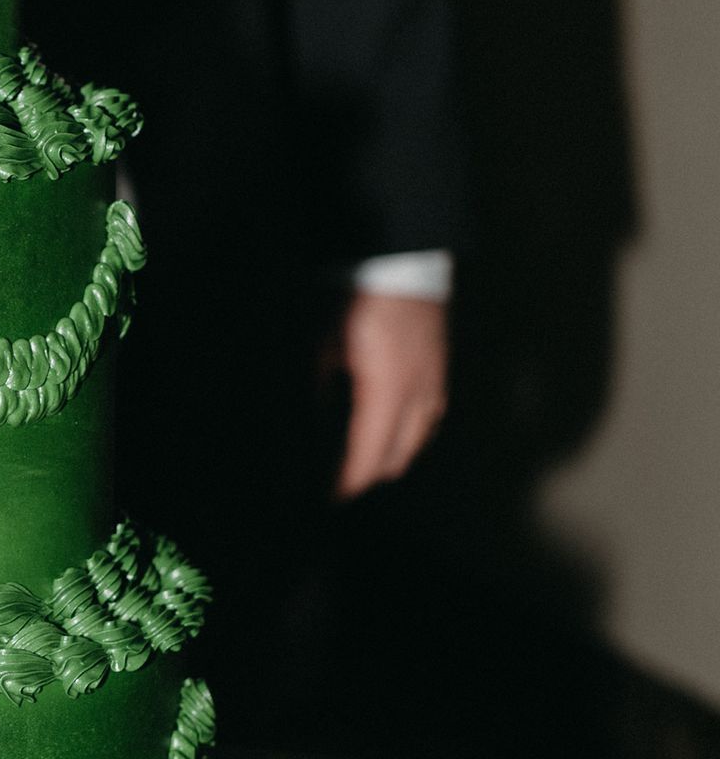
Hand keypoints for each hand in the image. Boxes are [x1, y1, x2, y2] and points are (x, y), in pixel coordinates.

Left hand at [334, 290, 446, 497]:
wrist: (401, 262)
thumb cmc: (360, 299)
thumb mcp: (325, 343)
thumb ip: (321, 383)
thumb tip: (318, 410)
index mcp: (385, 393)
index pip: (368, 458)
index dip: (349, 483)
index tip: (332, 497)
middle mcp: (417, 397)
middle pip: (396, 458)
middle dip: (368, 475)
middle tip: (341, 481)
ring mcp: (434, 385)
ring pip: (417, 442)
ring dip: (391, 457)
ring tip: (363, 460)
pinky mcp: (440, 371)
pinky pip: (429, 419)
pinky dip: (410, 434)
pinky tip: (392, 429)